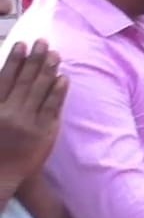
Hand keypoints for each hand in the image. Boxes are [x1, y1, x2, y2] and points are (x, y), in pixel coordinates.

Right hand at [0, 41, 68, 186]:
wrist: (2, 175)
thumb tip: (4, 75)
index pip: (4, 79)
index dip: (14, 60)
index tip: (21, 44)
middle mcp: (8, 114)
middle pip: (24, 81)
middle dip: (34, 60)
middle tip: (43, 42)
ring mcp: (27, 123)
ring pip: (40, 91)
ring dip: (48, 70)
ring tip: (55, 54)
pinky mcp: (44, 132)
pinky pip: (53, 107)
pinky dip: (58, 91)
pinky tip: (63, 77)